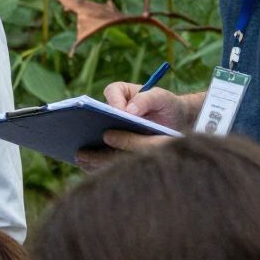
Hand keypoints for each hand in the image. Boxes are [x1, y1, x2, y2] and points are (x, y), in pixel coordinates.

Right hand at [77, 81, 198, 167]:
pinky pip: (101, 152)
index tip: (120, 112)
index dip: (113, 101)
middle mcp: (112, 110)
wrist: (176, 124)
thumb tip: (129, 111)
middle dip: (93, 126)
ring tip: (83, 156)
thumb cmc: (168, 106)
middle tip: (93, 136)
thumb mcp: (163, 99)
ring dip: (89, 145)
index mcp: (122, 92)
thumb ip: (148, 99)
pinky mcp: (113, 146)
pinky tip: (92, 167)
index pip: (112, 91)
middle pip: (96, 115)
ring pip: (95, 135)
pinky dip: (95, 160)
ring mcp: (111, 128)